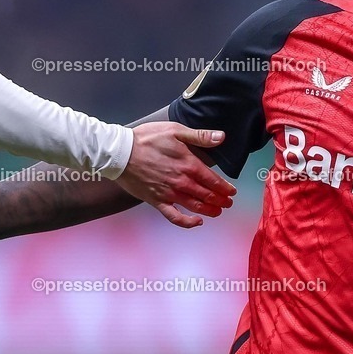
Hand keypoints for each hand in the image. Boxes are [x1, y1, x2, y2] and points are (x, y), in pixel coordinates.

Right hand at [117, 122, 236, 227]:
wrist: (120, 152)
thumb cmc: (146, 139)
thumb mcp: (175, 130)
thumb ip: (200, 136)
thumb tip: (221, 137)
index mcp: (189, 164)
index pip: (214, 180)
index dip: (225, 188)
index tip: (232, 191)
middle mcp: (182, 182)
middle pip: (208, 196)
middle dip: (221, 201)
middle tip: (228, 203)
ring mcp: (170, 193)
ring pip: (196, 207)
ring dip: (210, 211)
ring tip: (218, 211)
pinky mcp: (157, 201)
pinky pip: (175, 217)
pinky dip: (187, 222)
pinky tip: (196, 222)